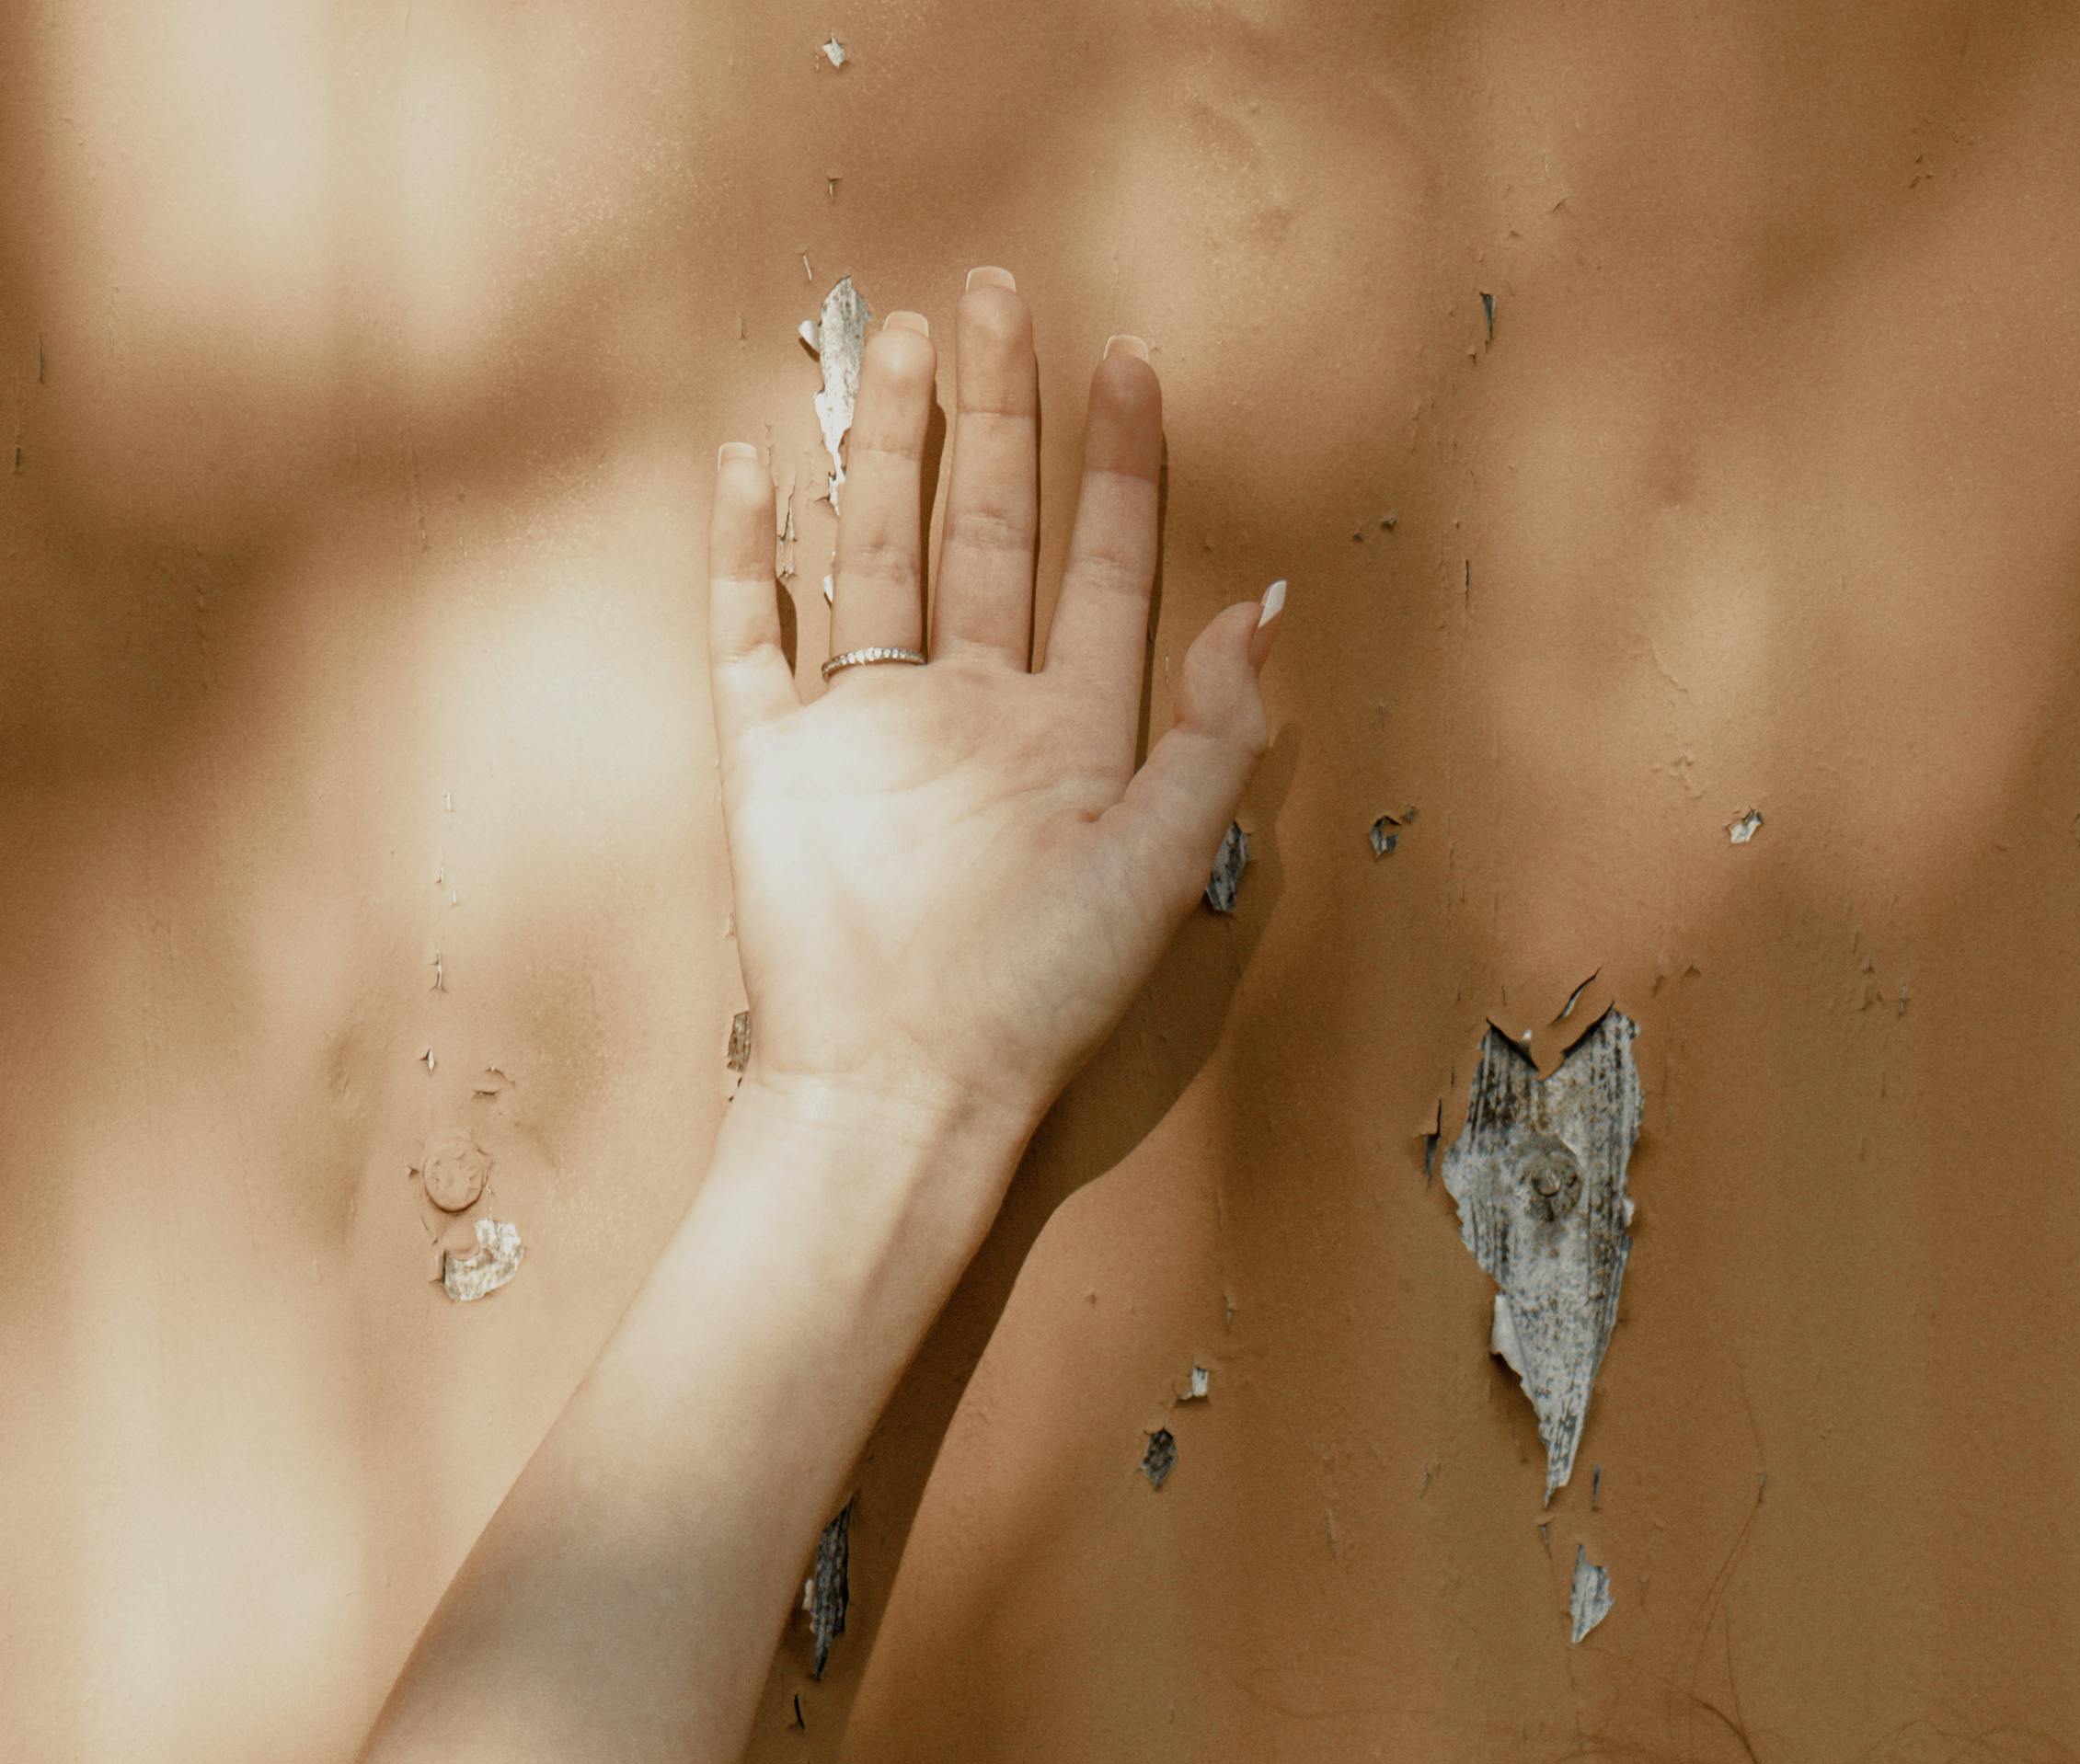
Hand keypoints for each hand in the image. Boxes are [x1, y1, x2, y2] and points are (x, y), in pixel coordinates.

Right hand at [709, 274, 1275, 1181]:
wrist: (904, 1085)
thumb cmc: (1038, 998)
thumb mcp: (1156, 867)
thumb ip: (1209, 739)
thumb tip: (1265, 614)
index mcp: (1070, 739)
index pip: (1101, 572)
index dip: (1119, 470)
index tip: (1130, 365)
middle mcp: (972, 716)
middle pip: (985, 530)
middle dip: (997, 415)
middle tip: (999, 295)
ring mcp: (870, 730)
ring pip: (879, 550)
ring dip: (888, 445)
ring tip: (903, 339)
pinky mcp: (776, 759)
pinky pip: (752, 630)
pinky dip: (747, 548)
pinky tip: (755, 463)